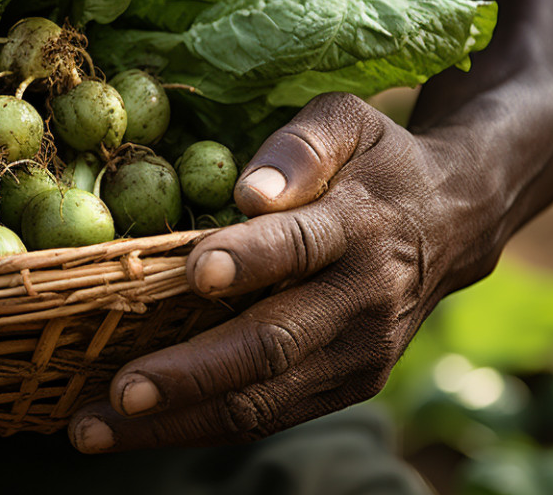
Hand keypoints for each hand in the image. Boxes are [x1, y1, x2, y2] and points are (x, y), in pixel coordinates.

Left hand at [68, 92, 489, 451]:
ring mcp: (359, 355)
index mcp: (359, 227)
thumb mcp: (349, 122)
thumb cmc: (376, 162)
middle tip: (121, 389)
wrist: (455, 221)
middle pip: (272, 346)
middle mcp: (363, 300)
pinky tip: (136, 430)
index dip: (249, 260)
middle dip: (192, 373)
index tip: (194, 272)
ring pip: (262, 402)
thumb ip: (301, 147)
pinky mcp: (348, 387)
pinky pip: (268, 417)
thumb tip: (253, 193)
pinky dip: (198, 428)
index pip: (299, 247)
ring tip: (97, 429)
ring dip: (176, 422)